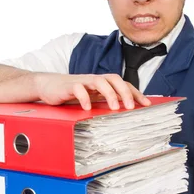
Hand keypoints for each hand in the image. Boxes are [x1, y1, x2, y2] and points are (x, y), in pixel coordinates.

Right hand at [34, 72, 150, 109]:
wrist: (46, 86)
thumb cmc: (70, 93)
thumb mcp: (90, 99)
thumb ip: (103, 103)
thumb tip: (121, 114)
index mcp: (101, 84)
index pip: (123, 84)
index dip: (135, 93)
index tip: (146, 104)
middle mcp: (94, 80)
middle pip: (114, 79)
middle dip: (125, 92)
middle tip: (131, 107)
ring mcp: (82, 81)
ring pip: (100, 81)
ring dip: (109, 94)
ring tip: (114, 107)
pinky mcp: (68, 86)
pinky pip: (78, 88)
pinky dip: (84, 97)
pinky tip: (87, 108)